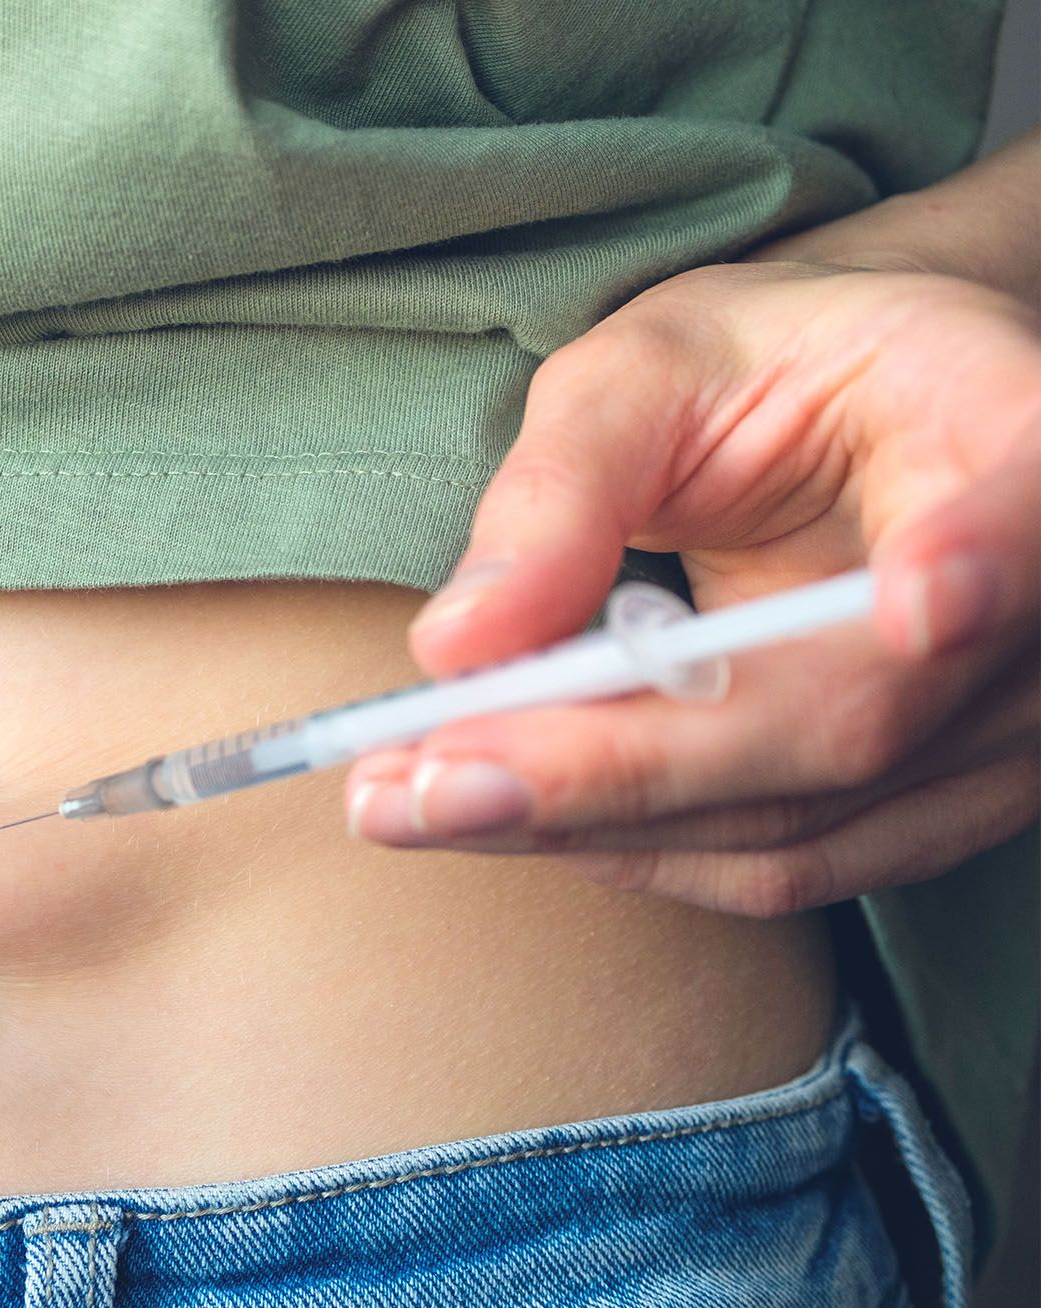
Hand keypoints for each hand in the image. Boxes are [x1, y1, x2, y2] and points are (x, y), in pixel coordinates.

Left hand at [345, 260, 1038, 914]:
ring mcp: (1007, 722)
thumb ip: (563, 490)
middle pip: (849, 721)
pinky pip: (789, 863)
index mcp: (1008, 430)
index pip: (1024, 509)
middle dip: (611, 770)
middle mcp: (1036, 601)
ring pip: (804, 825)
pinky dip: (634, 847)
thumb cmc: (757, 364)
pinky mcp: (939, 801)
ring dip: (590, 831)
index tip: (921, 603)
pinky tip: (507, 809)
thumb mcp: (643, 369)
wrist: (853, 417)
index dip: (982, 561)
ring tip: (410, 801)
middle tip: (415, 784)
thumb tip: (458, 645)